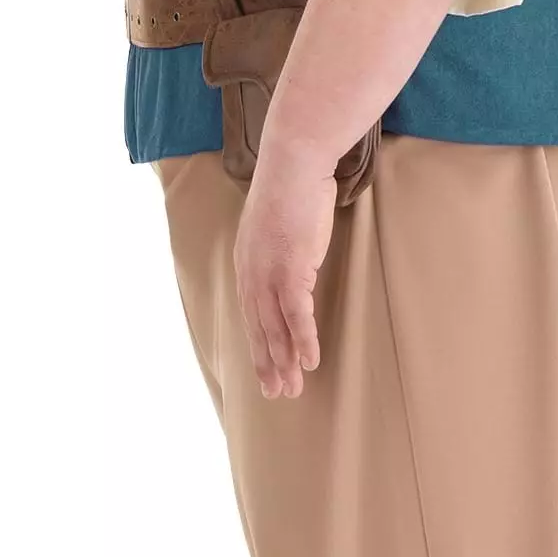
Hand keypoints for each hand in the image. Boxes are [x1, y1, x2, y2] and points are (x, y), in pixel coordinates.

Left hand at [234, 138, 338, 398]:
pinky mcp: (291, 269)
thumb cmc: (292, 187)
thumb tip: (291, 253)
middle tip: (277, 393)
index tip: (266, 369)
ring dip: (285, 361)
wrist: (293, 163)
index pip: (251, 314)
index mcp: (247, 264)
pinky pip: (297, 315)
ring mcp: (269, 274)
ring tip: (293, 388)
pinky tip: (310, 362)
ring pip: (275, 329)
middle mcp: (252, 274)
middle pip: (259, 329)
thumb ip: (280, 246)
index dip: (259, 345)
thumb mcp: (277, 223)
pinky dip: (303, 340)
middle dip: (268, 364)